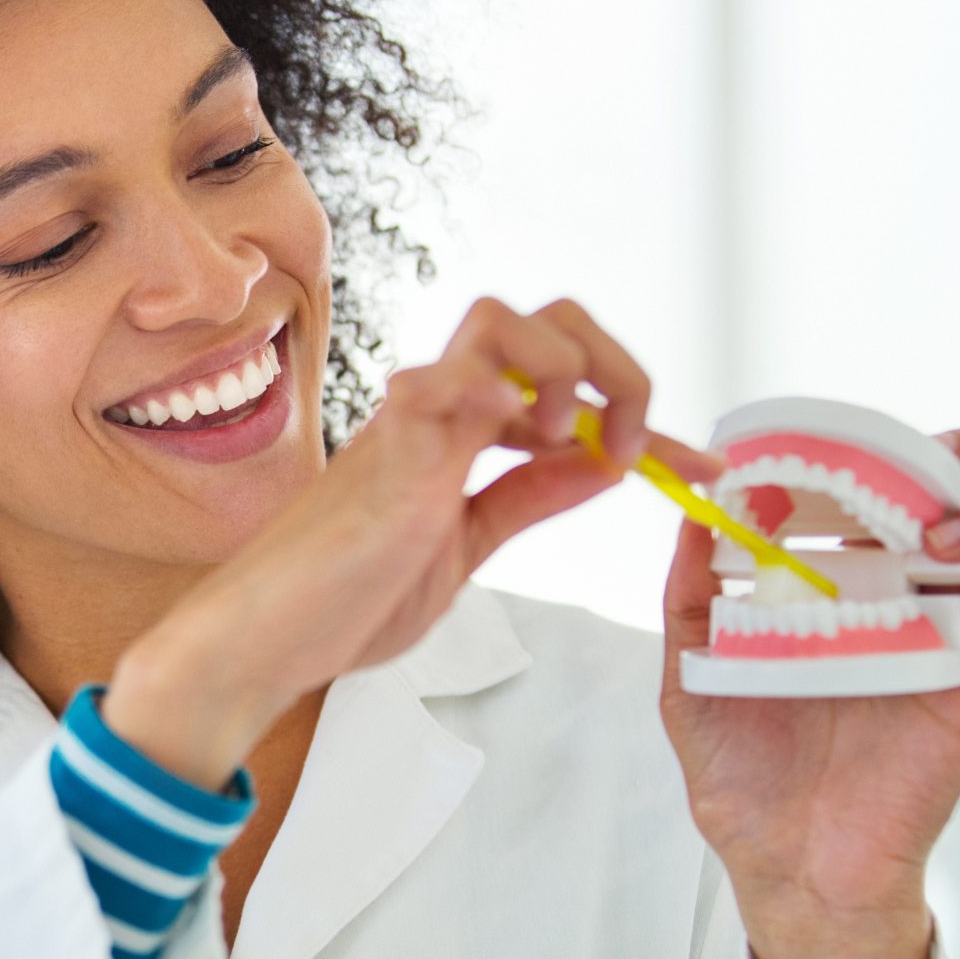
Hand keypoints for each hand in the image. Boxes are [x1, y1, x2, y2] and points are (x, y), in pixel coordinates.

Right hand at [108, 296, 719, 787]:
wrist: (262, 641)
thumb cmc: (344, 598)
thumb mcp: (466, 546)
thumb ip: (526, 499)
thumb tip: (600, 461)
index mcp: (462, 433)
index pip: (569, 386)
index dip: (645, 417)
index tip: (697, 466)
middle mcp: (441, 412)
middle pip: (544, 317)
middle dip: (612, 366)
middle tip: (624, 447)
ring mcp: (411, 427)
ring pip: (501, 322)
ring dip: (562, 369)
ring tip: (564, 444)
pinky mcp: (385, 461)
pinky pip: (438, 388)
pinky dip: (488, 389)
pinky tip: (519, 429)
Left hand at [657, 425, 959, 958]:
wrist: (787, 865)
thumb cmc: (742, 777)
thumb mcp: (692, 676)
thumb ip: (687, 599)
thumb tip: (688, 516)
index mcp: (847, 591)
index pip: (895, 495)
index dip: (899, 453)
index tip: (860, 441)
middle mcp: (909, 607)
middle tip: (933, 470)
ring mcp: (953, 645)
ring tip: (942, 538)